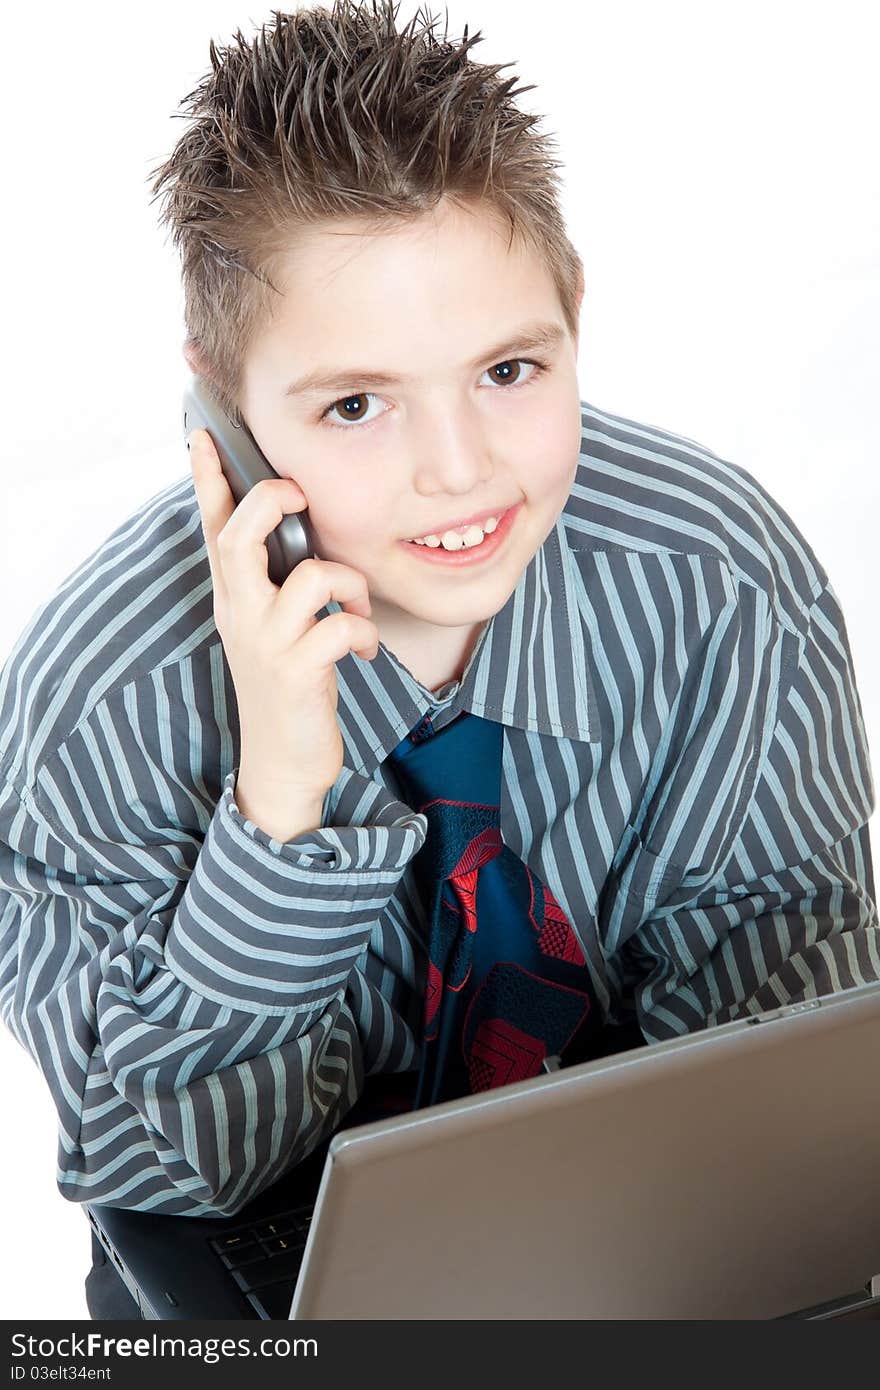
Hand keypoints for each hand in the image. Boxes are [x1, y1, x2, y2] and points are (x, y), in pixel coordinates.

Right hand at [188, 428, 378, 817]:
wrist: (283, 763)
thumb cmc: (287, 688)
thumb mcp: (270, 630)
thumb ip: (274, 585)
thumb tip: (298, 540)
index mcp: (234, 599)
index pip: (213, 530)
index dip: (208, 482)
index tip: (204, 436)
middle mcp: (241, 616)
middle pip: (240, 538)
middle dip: (271, 503)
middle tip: (298, 496)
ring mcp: (266, 645)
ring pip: (310, 578)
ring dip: (350, 586)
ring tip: (357, 612)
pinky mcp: (297, 674)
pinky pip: (340, 628)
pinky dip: (364, 633)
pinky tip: (365, 650)